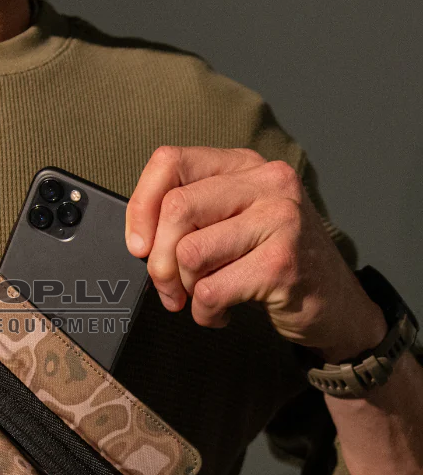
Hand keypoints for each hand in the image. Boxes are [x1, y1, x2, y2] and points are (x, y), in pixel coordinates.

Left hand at [124, 146, 385, 361]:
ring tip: (202, 298)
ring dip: (184, 288)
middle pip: (175, 209)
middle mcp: (267, 182)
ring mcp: (280, 219)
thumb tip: (139, 239)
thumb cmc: (271, 263)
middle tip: (169, 287)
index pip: (170, 162)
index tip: (138, 245)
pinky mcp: (282, 263)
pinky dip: (204, 312)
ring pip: (189, 252)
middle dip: (159, 260)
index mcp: (244, 165)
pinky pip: (210, 290)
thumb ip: (190, 216)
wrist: (336, 305)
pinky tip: (221, 313)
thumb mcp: (232, 222)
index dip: (140, 206)